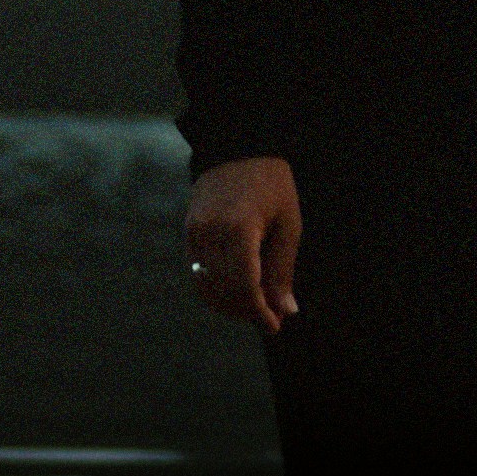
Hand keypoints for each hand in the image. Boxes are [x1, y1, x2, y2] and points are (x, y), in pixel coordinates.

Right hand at [185, 154, 301, 331]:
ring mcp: (195, 233)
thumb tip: (286, 311)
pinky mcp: (188, 232)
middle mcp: (211, 232)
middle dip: (247, 311)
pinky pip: (198, 273)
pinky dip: (216, 290)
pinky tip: (236, 293)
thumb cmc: (272, 185)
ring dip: (230, 305)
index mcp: (240, 228)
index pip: (245, 285)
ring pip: (208, 287)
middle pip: (226, 290)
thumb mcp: (288, 224)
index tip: (275, 326)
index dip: (259, 312)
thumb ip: (282, 269)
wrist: (238, 148)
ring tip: (255, 308)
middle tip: (270, 319)